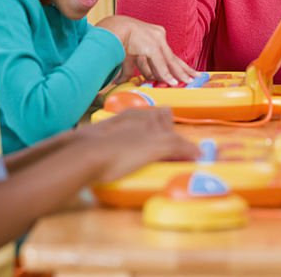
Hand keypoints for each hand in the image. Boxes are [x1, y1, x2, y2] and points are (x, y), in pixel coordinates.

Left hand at [79, 108, 199, 182]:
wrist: (81, 158)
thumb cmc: (123, 150)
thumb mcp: (157, 146)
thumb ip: (179, 146)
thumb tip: (199, 152)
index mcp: (142, 115)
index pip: (165, 114)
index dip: (172, 129)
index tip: (175, 147)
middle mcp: (126, 118)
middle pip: (149, 123)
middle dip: (156, 137)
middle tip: (161, 156)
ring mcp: (109, 129)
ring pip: (131, 134)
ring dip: (138, 146)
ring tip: (140, 163)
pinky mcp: (95, 142)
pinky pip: (115, 144)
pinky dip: (121, 153)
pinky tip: (120, 166)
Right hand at [97, 15, 200, 84]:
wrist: (111, 28)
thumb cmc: (118, 38)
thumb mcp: (132, 52)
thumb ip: (140, 64)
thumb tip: (141, 78)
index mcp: (155, 34)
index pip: (168, 53)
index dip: (177, 64)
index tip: (186, 71)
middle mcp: (158, 36)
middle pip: (173, 57)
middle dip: (184, 69)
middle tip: (195, 77)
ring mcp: (156, 41)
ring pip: (170, 62)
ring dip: (178, 74)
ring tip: (187, 82)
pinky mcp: (152, 47)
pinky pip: (161, 65)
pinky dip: (166, 75)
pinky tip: (173, 82)